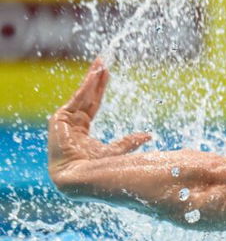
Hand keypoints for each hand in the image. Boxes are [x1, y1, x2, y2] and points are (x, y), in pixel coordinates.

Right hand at [47, 59, 150, 184]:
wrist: (78, 178)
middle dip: (94, 79)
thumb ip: (129, 142)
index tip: (105, 74)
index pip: (92, 104)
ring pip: (82, 95)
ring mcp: (64, 121)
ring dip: (91, 79)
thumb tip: (149, 135)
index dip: (99, 89)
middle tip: (102, 62)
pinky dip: (86, 86)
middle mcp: (71, 124)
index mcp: (81, 131)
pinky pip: (77, 99)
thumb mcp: (116, 152)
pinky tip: (95, 75)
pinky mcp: (60, 119)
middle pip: (86, 97)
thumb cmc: (94, 170)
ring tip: (100, 63)